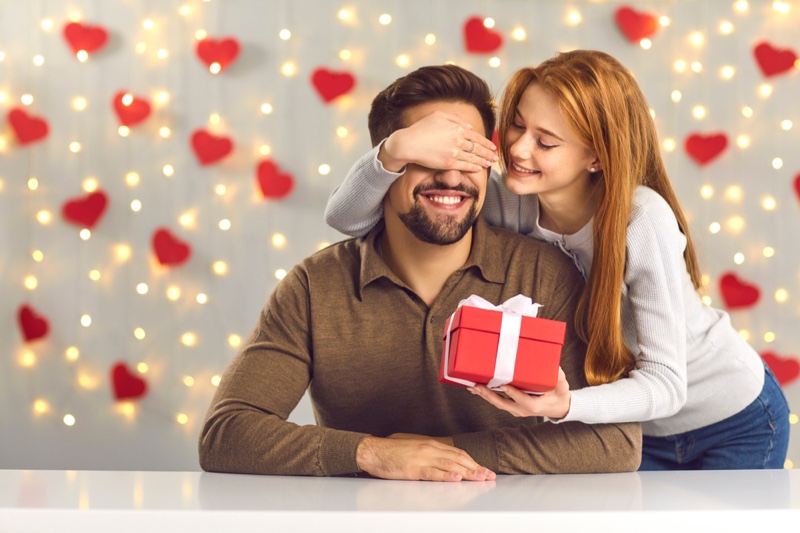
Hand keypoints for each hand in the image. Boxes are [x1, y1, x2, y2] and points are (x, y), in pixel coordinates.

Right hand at [356, 435, 495, 481]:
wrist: (374, 451)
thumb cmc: (392, 452)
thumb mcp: (415, 449)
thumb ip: (430, 454)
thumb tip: (445, 462)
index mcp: (430, 445)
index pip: (457, 453)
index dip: (473, 461)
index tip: (484, 469)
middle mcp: (429, 449)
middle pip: (458, 459)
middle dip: (476, 468)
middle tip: (489, 476)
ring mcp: (422, 458)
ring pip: (450, 465)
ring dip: (467, 472)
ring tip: (480, 478)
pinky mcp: (413, 469)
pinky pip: (433, 473)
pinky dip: (446, 476)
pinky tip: (456, 478)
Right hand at [379, 111, 497, 172]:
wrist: (408, 143)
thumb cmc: (421, 128)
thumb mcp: (438, 116)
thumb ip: (455, 119)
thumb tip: (470, 126)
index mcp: (456, 128)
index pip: (476, 137)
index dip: (486, 142)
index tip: (493, 146)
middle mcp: (457, 140)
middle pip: (477, 148)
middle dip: (488, 153)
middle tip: (495, 157)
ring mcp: (453, 153)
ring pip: (473, 158)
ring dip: (483, 161)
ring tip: (489, 163)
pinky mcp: (447, 164)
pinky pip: (464, 166)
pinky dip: (473, 167)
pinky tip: (479, 168)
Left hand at [468, 367, 571, 418]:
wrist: (559, 408)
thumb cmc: (559, 396)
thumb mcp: (562, 387)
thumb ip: (559, 378)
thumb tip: (555, 367)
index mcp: (534, 406)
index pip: (521, 399)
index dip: (512, 392)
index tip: (503, 384)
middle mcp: (522, 410)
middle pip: (503, 403)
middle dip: (489, 395)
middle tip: (477, 385)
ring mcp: (516, 410)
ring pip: (497, 403)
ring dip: (484, 395)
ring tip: (472, 386)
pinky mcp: (513, 408)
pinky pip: (498, 402)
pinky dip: (487, 396)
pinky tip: (477, 390)